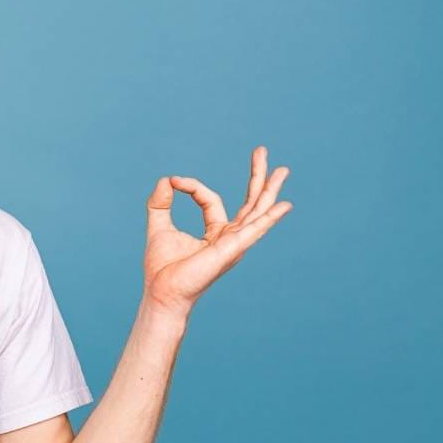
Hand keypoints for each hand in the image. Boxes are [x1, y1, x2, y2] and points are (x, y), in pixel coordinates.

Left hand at [142, 145, 292, 318]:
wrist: (161, 292)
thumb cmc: (162, 268)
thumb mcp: (158, 226)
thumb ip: (160, 203)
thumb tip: (166, 180)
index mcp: (215, 233)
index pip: (210, 199)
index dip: (192, 186)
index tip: (175, 181)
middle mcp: (229, 237)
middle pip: (249, 202)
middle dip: (256, 176)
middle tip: (262, 151)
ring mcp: (233, 244)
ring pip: (256, 212)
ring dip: (269, 190)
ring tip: (283, 170)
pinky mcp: (231, 250)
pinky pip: (253, 230)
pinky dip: (269, 218)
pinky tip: (283, 206)